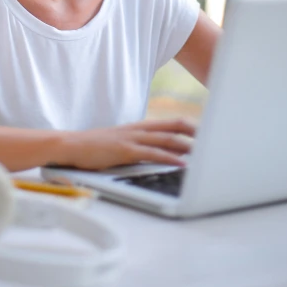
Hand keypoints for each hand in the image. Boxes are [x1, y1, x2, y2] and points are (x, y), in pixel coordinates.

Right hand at [57, 118, 195, 170]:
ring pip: (166, 138)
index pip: (170, 122)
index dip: (190, 126)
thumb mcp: (120, 144)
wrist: (69, 146)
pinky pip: (152, 153)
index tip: (207, 133)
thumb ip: (138, 146)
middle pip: (174, 126)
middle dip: (196, 132)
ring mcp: (131, 138)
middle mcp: (138, 129)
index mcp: (138, 127)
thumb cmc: (94, 149)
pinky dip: (170, 158)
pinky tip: (183, 164)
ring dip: (188, 146)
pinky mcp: (124, 150)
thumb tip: (158, 155)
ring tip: (206, 152)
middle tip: (216, 139)